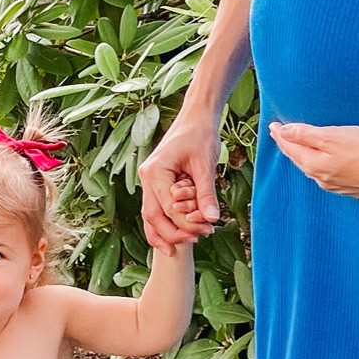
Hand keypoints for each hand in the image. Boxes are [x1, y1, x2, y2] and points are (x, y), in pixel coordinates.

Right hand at [141, 112, 220, 248]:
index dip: (186, 224)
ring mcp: (149, 179)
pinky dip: (168, 219)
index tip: (206, 231)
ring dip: (168, 230)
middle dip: (172, 233)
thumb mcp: (206, 165)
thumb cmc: (200, 135)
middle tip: (196, 241)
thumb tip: (212, 219)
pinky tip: (182, 230)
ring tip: (189, 241)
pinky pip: (157, 205)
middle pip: (152, 216)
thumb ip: (206, 193)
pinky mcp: (157, 180)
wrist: (197, 116)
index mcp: (155, 171)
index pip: (168, 208)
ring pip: (151, 214)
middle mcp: (147, 177)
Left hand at [268, 122, 358, 196]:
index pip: (290, 148)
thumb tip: (283, 131)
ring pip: (312, 169)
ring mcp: (335, 185)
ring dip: (303, 157)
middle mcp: (321, 178)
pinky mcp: (349, 188)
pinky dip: (318, 165)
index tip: (273, 126)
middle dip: (289, 146)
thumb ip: (305, 134)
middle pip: (299, 160)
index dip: (281, 136)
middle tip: (280, 135)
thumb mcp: (332, 136)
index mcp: (313, 164)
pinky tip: (321, 162)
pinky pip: (326, 175)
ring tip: (297, 147)